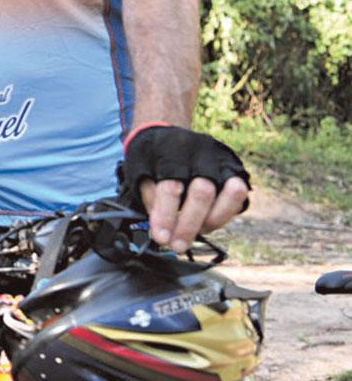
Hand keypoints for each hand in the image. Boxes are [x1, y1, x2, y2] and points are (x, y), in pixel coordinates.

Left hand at [121, 124, 250, 251]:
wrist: (168, 136)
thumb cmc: (153, 159)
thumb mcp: (140, 173)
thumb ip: (151, 199)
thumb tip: (162, 230)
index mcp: (172, 151)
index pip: (171, 187)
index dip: (166, 216)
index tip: (161, 237)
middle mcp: (201, 152)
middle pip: (202, 193)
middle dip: (189, 225)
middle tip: (177, 245)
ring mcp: (222, 159)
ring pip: (231, 194)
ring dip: (210, 222)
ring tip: (193, 234)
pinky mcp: (236, 168)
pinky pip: (240, 197)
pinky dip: (225, 213)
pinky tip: (207, 222)